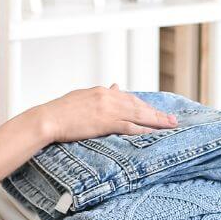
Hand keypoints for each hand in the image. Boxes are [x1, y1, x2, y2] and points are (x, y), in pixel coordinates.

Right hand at [31, 84, 178, 143]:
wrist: (48, 118)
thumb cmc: (59, 111)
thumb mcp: (82, 97)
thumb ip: (100, 94)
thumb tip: (116, 87)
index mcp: (102, 91)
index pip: (128, 98)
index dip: (144, 106)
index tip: (155, 111)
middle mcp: (108, 97)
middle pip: (138, 105)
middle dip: (156, 113)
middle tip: (172, 119)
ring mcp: (108, 109)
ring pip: (139, 114)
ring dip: (157, 120)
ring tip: (170, 125)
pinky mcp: (106, 122)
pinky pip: (130, 126)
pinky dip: (144, 129)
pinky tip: (154, 133)